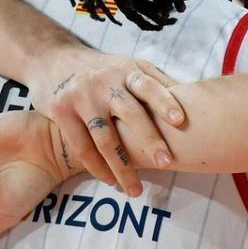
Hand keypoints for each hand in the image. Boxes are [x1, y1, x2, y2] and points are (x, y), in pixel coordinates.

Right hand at [28, 47, 183, 196]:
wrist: (52, 57)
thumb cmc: (101, 69)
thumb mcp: (128, 66)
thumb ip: (156, 81)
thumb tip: (195, 97)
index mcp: (126, 71)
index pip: (149, 85)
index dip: (165, 102)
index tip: (181, 121)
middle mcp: (104, 83)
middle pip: (129, 113)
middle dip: (149, 140)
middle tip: (166, 164)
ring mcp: (81, 97)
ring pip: (104, 138)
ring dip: (121, 167)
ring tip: (135, 190)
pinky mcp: (61, 111)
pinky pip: (81, 145)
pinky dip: (96, 167)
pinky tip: (109, 180)